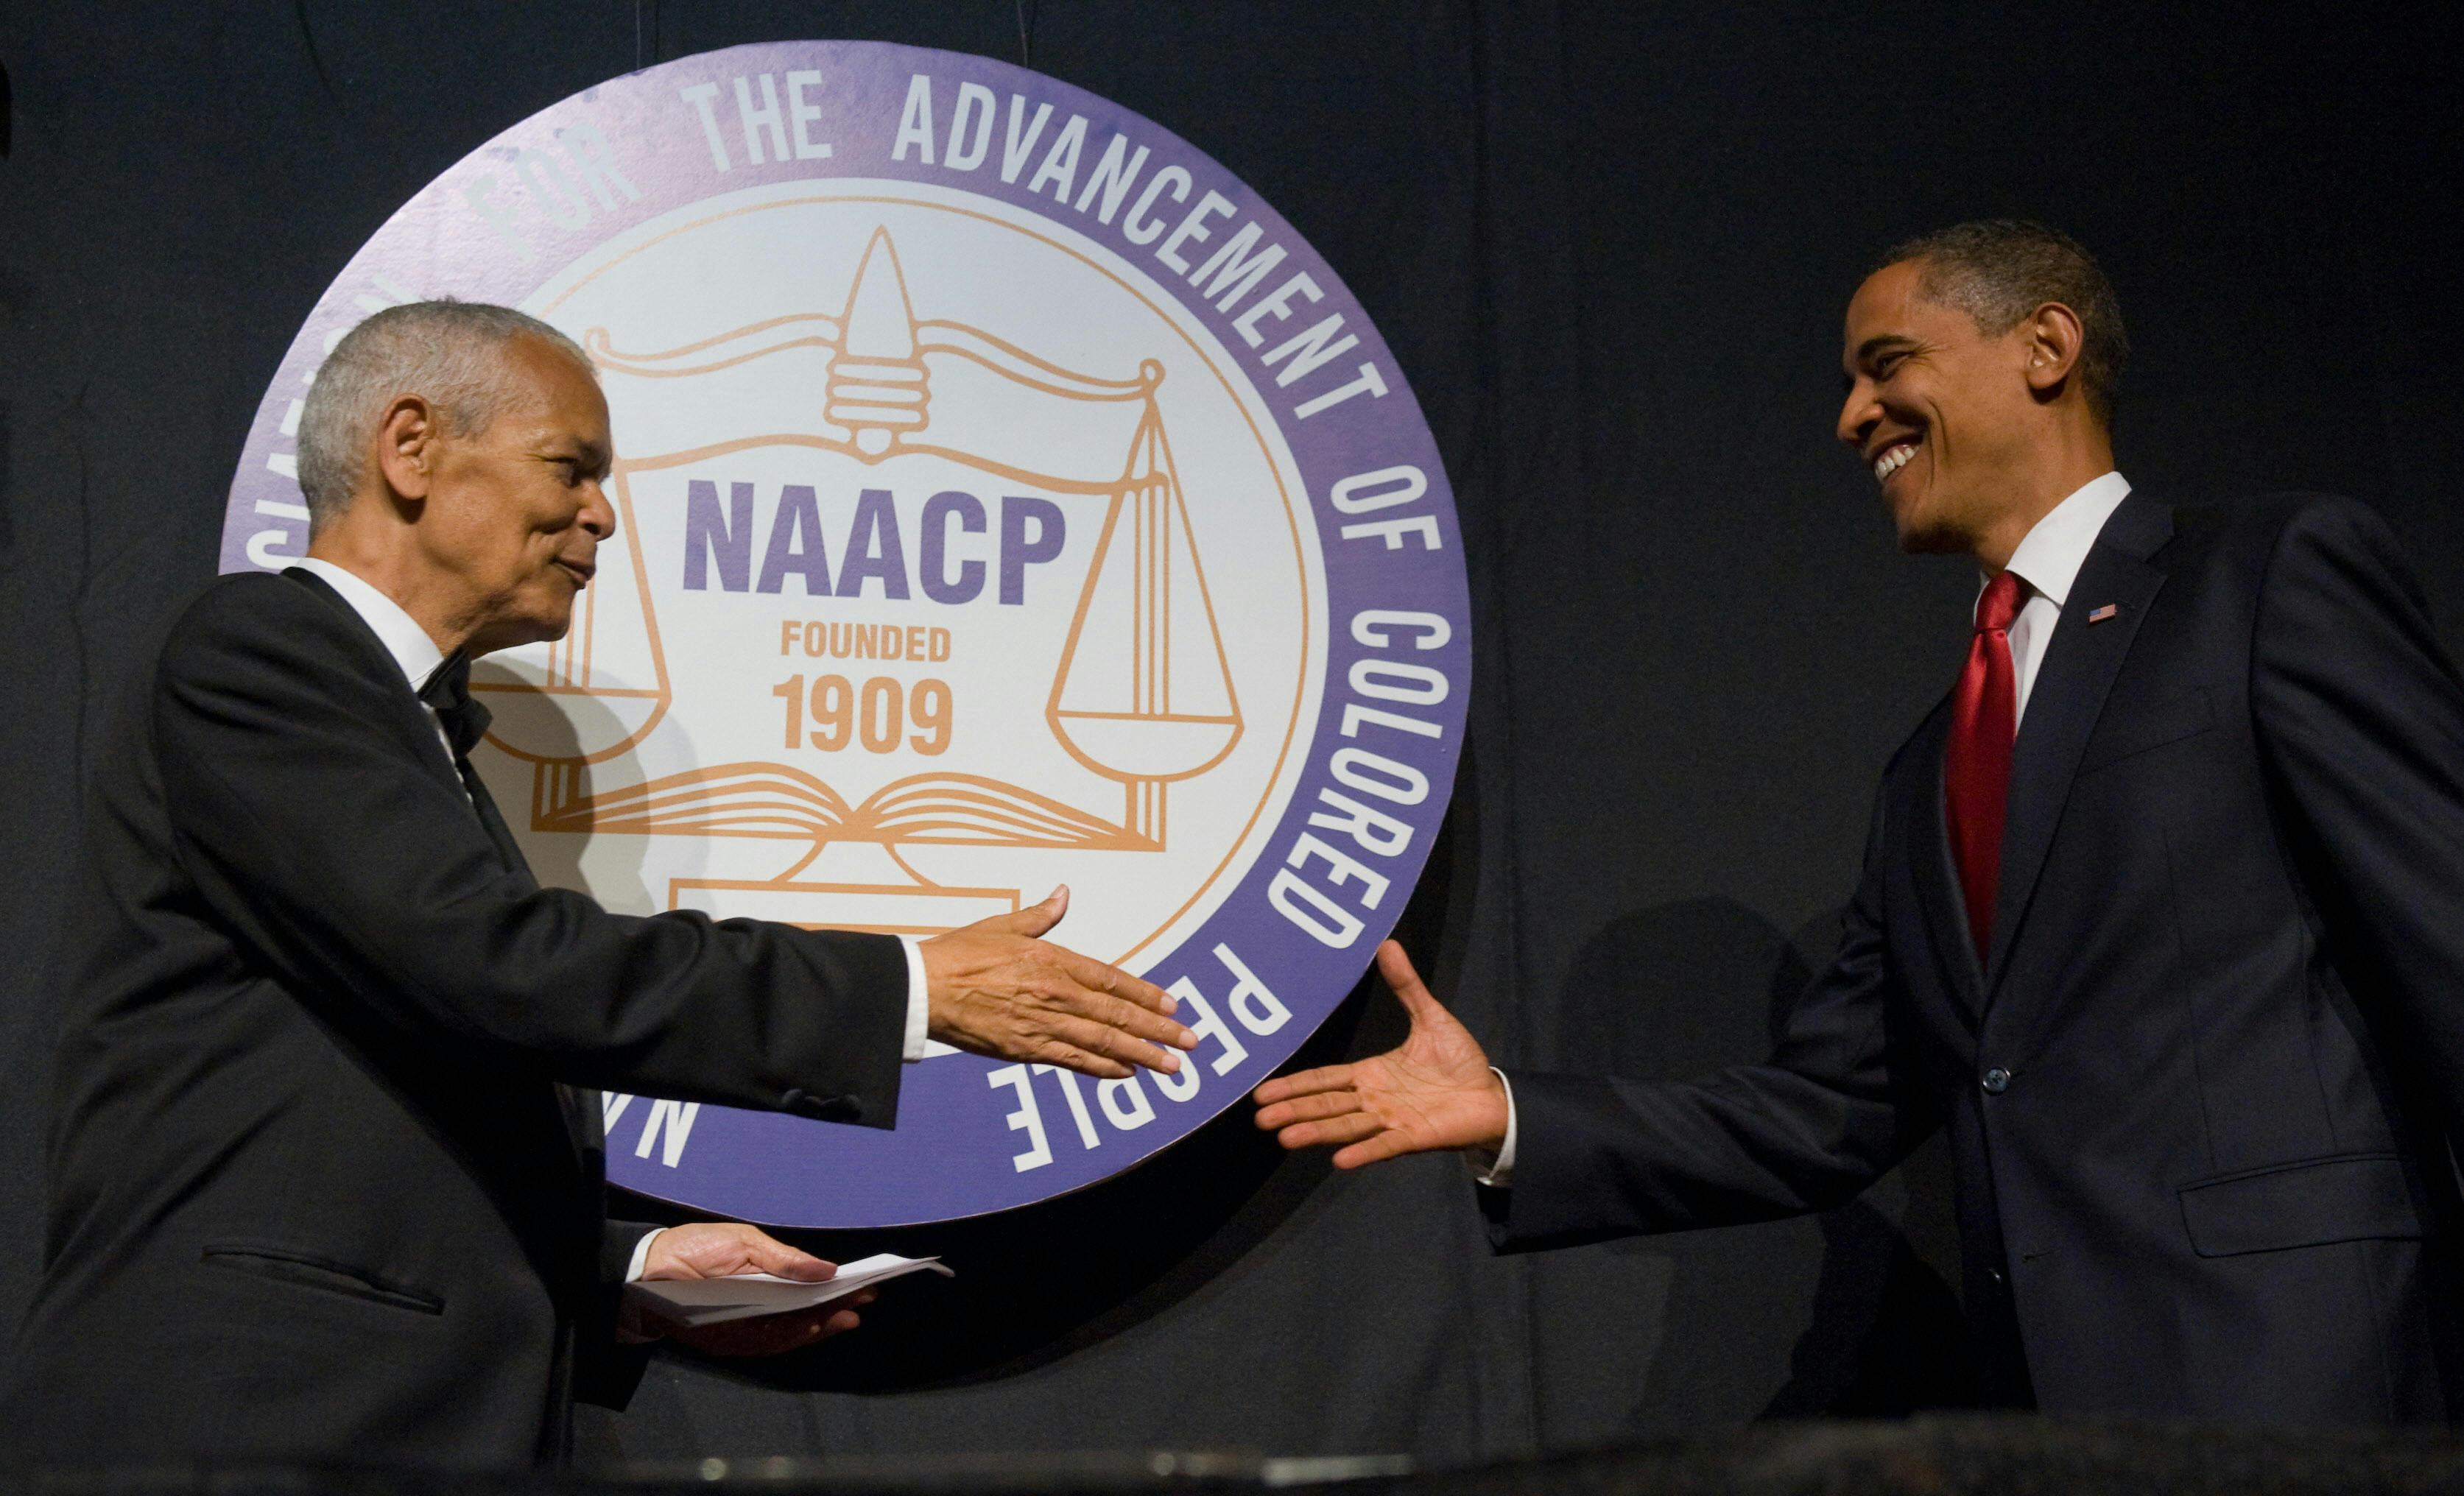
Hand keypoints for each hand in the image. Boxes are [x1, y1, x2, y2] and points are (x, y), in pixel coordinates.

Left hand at [636, 1221, 871, 1356]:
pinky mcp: (731, 1343)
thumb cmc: (694, 1249)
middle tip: (862, 1304)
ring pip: (792, 1334)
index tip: (867, 1286)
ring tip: (842, 1315)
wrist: (645, 1273)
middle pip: (806, 1315)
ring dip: (819, 1326)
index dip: (837, 1290)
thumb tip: (827, 1268)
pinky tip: (809, 1326)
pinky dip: (790, 1337)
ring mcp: (748, 1327)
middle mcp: (762, 1307)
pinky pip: (767, 1345)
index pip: (808, 1289)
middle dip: (835, 1311)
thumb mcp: (744, 1243)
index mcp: (767, 1280)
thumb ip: (784, 1259)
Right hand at [921, 885, 1195, 1079]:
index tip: (1172, 1005)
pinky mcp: (1026, 1049)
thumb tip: (1063, 894)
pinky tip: (1126, 1073)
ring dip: (1141, 1054)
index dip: (1146, 994)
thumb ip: (1041, 915)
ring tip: (1170, 1066)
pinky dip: (1103, 1068)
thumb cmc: (960, 953)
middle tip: (1189, 1042)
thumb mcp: (1004, 924)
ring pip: (1103, 1041)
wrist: (924, 988)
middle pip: (1117, 1014)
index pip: (1112, 979)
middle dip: (1158, 1030)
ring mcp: (1043, 1023)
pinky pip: (1073, 1060)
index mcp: (1053, 959)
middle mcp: (1055, 993)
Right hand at [1251, 940, 1506, 1168]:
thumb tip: (1388, 943)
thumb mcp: (1430, 1017)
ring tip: (1285, 1138)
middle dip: (1294, 1110)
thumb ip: (1406, 986)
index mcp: (1371, 1074)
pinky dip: (1363, 1152)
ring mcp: (1391, 1121)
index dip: (1295, 1084)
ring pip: (1347, 1125)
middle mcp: (1373, 1100)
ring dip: (1317, 1132)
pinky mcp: (1413, 1138)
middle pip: (1327, 1105)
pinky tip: (1340, 1160)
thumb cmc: (1459, 1061)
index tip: (1263, 1093)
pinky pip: (1384, 1146)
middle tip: (1260, 1118)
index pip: (1325, 1079)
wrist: (1491, 1095)